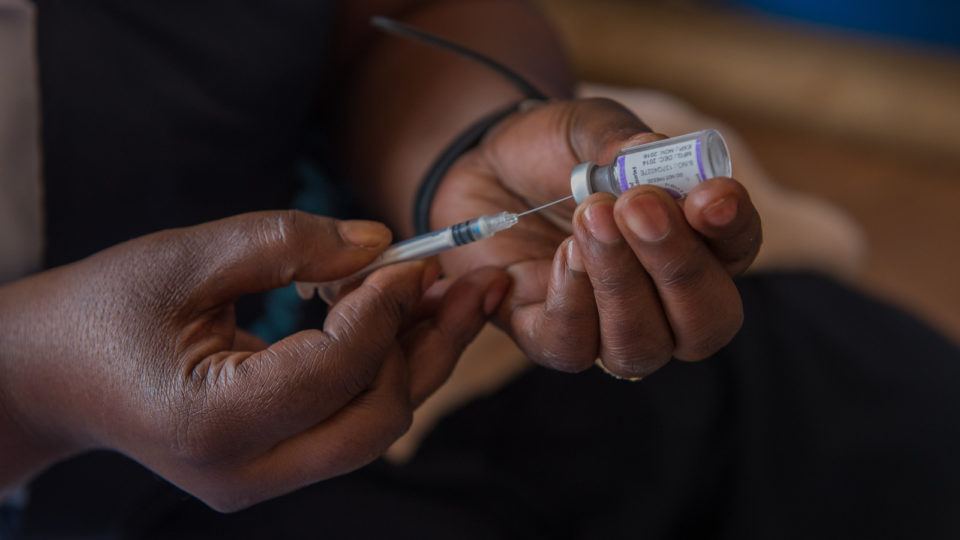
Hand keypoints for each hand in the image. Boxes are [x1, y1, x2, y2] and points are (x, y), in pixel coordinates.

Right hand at [0, 211, 508, 509]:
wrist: (50, 377)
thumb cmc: (102, 311)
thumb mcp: (184, 258)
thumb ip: (286, 243)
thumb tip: (382, 243)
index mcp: (211, 423)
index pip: (333, 369)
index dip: (384, 309)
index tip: (412, 257)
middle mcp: (244, 472)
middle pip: (378, 421)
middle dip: (432, 347)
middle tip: (473, 282)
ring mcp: (260, 481)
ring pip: (375, 428)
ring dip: (421, 358)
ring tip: (456, 296)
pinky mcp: (271, 468)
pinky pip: (350, 422)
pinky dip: (385, 370)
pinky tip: (403, 318)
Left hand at [432, 98, 761, 378]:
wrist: (485, 165)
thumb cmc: (554, 150)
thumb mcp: (589, 128)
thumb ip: (621, 141)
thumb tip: (648, 153)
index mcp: (695, 240)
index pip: (736, 250)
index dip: (731, 229)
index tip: (710, 197)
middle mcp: (663, 298)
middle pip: (704, 321)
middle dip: (677, 268)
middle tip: (636, 207)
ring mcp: (608, 326)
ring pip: (641, 346)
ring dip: (620, 284)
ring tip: (590, 217)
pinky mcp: (549, 337)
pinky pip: (573, 348)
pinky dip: (571, 304)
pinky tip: (563, 255)